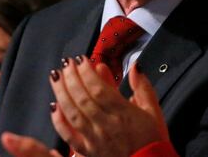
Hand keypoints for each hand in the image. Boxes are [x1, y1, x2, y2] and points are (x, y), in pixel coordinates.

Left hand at [49, 57, 168, 156]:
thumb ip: (143, 87)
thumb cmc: (151, 141)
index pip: (100, 89)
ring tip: (56, 77)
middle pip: (84, 98)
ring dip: (62, 93)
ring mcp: (96, 139)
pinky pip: (69, 136)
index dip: (87, 72)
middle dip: (72, 77)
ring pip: (73, 114)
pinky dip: (59, 121)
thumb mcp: (153, 111)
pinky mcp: (88, 151)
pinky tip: (54, 107)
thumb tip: (135, 66)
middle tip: (66, 63)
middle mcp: (107, 126)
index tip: (81, 60)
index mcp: (124, 113)